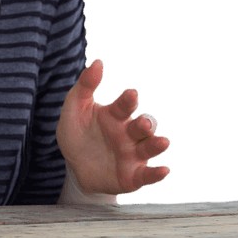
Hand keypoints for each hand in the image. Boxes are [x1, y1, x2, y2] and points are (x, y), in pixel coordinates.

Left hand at [56, 59, 170, 195]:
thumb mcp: (74, 109)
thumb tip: (98, 61)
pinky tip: (164, 170)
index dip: (129, 100)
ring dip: (156, 144)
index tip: (131, 94)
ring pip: (149, 147)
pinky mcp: (132, 176)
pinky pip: (147, 174)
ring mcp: (133, 154)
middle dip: (146, 123)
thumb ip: (85, 86)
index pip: (125, 105)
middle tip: (143, 122)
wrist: (73, 167)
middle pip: (143, 126)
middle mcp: (128, 133)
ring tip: (163, 142)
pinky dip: (156, 173)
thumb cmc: (77, 133)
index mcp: (115, 115)